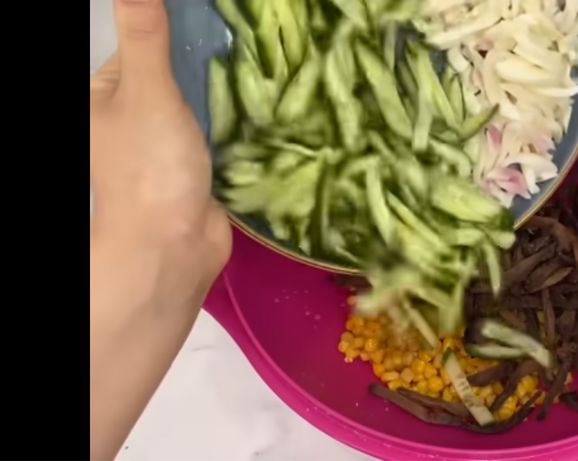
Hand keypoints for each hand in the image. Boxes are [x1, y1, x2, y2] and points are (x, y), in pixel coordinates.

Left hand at [90, 0, 229, 457]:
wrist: (173, 250)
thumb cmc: (149, 171)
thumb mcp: (146, 93)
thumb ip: (145, 36)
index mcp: (104, 96)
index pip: (144, 42)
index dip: (179, 28)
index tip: (225, 17)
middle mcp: (132, 117)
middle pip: (177, 70)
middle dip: (213, 61)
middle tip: (259, 41)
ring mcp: (166, 143)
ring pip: (203, 101)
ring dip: (231, 92)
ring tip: (272, 69)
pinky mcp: (198, 166)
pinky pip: (221, 131)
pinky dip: (241, 121)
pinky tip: (270, 107)